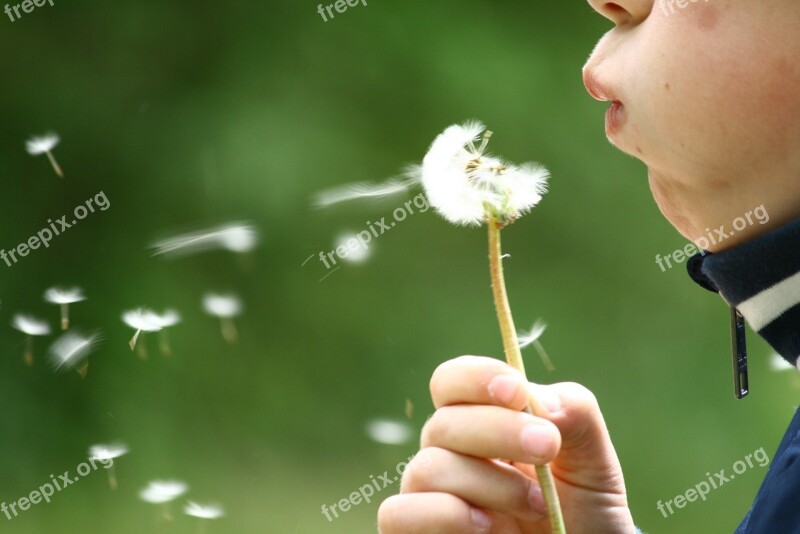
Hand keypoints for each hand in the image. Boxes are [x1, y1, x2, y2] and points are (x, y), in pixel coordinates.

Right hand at [378, 355, 635, 532]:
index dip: (476, 378)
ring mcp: (431, 497)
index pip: (451, 382)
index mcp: (481, 423)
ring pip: (428, 468)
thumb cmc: (582, 509)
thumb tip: (537, 398)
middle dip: (499, 431)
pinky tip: (487, 527)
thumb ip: (575, 413)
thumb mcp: (593, 458)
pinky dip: (444, 515)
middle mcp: (449, 455)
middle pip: (442, 423)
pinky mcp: (418, 532)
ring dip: (489, 484)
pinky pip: (398, 514)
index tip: (517, 393)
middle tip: (547, 448)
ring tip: (536, 505)